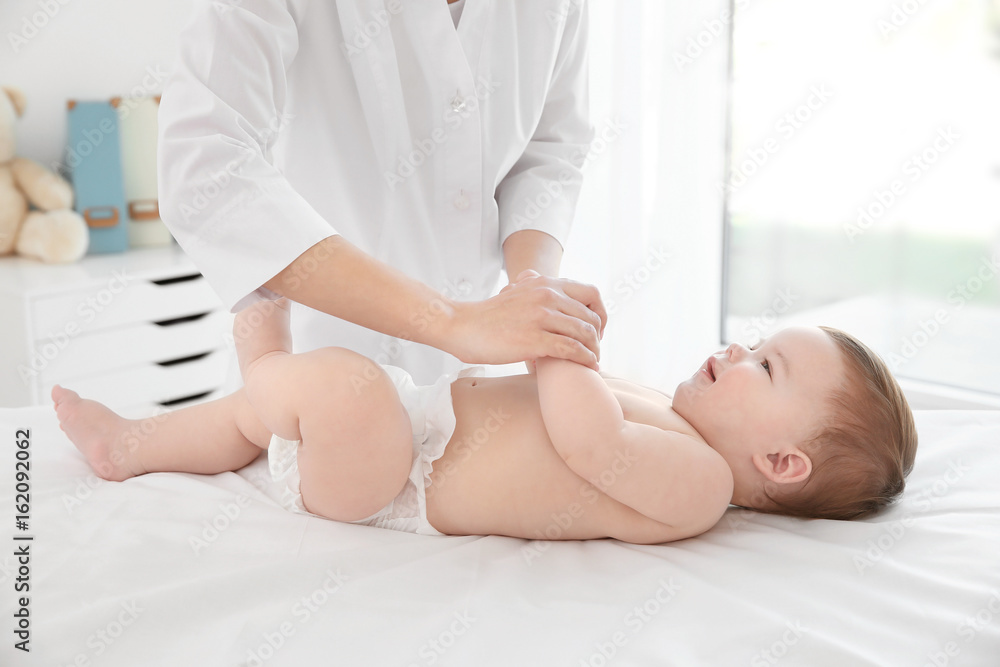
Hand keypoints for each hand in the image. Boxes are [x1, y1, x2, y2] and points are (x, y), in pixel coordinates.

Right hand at [445, 270, 607, 369]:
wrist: (462, 326)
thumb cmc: (488, 315)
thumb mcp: (515, 291)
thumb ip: (533, 287)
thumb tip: (538, 283)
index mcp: (545, 283)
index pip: (591, 293)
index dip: (600, 313)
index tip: (596, 330)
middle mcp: (547, 296)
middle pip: (592, 316)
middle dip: (599, 336)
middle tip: (595, 351)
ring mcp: (541, 317)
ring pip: (585, 334)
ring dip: (595, 351)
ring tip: (593, 362)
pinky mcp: (534, 340)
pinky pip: (572, 349)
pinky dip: (585, 360)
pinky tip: (588, 367)